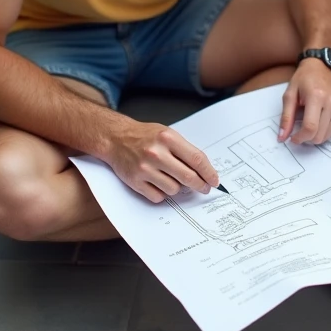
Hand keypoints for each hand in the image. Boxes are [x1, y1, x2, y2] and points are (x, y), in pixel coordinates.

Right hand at [104, 119, 218, 202]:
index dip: (209, 173)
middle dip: (200, 185)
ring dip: (177, 188)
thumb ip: (184, 150)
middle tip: (204, 188)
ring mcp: (145, 169)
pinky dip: (162, 193)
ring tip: (171, 178)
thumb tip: (204, 171)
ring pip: (174, 189)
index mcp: (168, 138)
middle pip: (188, 177)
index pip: (197, 159)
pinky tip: (158, 183)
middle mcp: (156, 153)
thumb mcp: (167, 134)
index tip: (214, 181)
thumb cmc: (144, 136)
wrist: (116, 138)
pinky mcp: (135, 181)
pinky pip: (158, 197)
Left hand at [278, 57, 330, 144]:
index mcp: (316, 97)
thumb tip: (282, 137)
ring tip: (310, 123)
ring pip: (328, 136)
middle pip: (319, 135)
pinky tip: (319, 121)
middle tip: (299, 130)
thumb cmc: (303, 79)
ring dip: (316, 136)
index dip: (300, 138)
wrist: (322, 67)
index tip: (293, 138)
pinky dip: (326, 131)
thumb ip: (286, 117)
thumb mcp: (289, 95)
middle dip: (307, 139)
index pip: (310, 128)